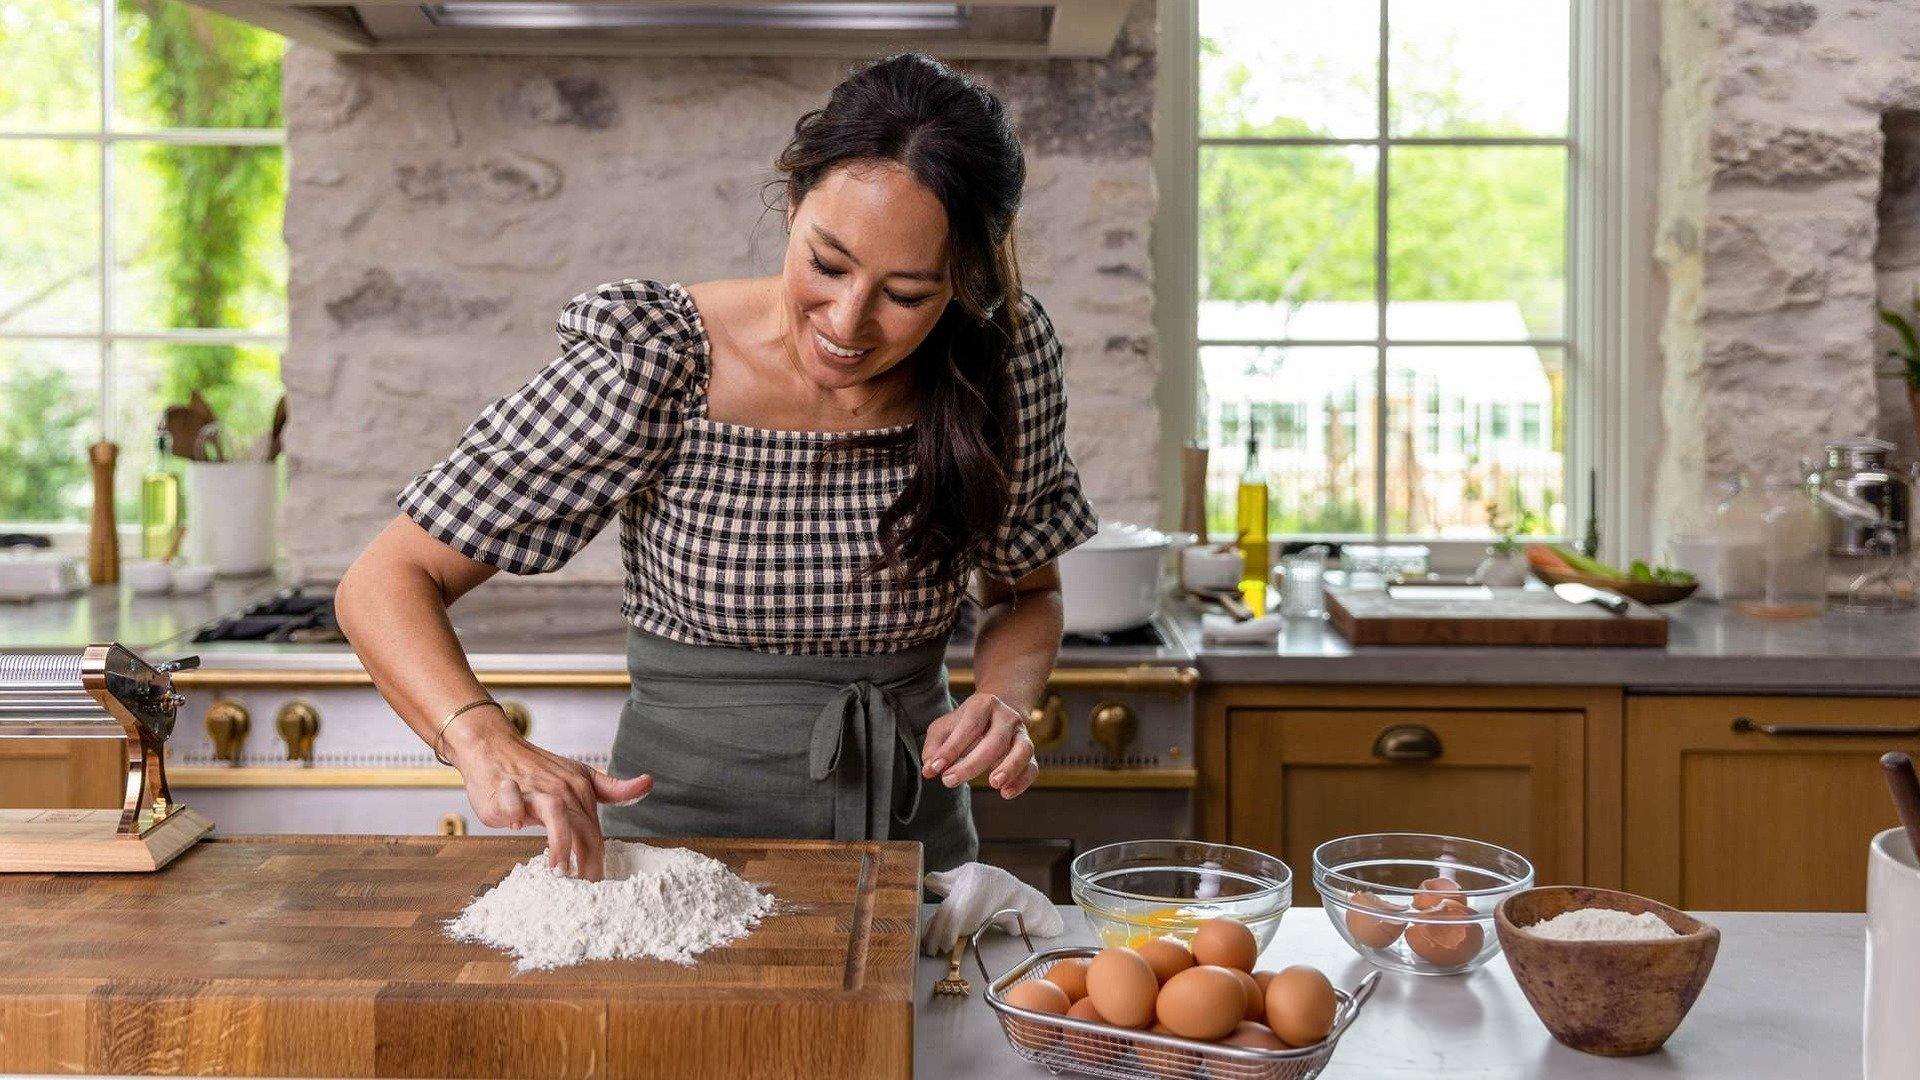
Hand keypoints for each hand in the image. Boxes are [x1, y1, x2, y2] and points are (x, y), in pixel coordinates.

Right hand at [442, 708, 651, 880]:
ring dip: (560, 842)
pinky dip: (515, 812)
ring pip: (556, 813)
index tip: (595, 881)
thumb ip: (610, 787)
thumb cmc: (535, 767)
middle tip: (584, 886)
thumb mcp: (577, 775)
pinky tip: (517, 826)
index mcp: (579, 787)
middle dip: (586, 859)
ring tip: (559, 869)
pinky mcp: (505, 789)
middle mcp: (560, 787)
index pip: (594, 829)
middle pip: (581, 826)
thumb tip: (647, 783)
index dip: (596, 858)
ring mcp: (533, 788)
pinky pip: (513, 801)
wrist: (494, 746)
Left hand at [919, 692, 1037, 799]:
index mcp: (984, 705)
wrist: (997, 711)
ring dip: (1010, 768)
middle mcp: (1007, 716)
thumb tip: (929, 769)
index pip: (969, 727)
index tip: (935, 769)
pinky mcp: (1029, 751)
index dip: (951, 749)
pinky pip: (1032, 766)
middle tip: (949, 781)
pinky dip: (1022, 781)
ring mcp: (1022, 733)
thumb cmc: (966, 723)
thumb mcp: (946, 727)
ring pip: (1023, 750)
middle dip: (971, 764)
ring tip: (993, 784)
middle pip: (995, 741)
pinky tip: (1006, 793)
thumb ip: (935, 747)